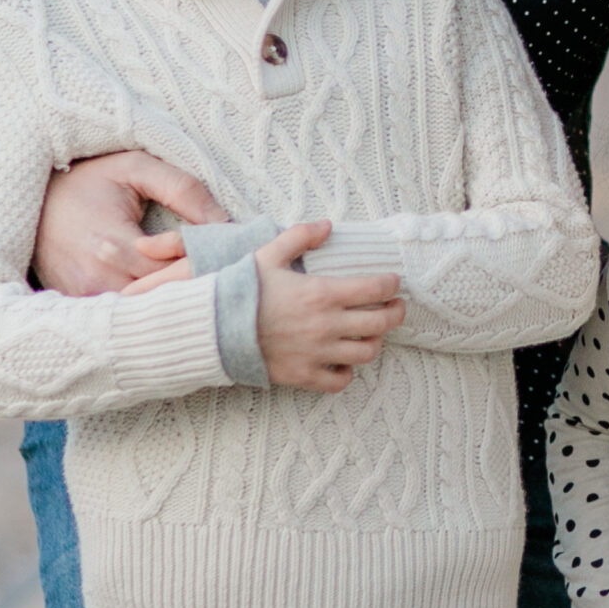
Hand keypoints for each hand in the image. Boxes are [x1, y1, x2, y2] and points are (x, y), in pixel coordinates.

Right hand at [34, 152, 225, 295]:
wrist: (29, 198)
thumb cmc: (87, 180)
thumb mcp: (135, 168)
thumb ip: (183, 190)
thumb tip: (223, 222)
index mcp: (114, 245)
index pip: (176, 272)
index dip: (202, 263)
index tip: (221, 252)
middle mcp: (97, 278)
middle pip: (161, 298)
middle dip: (191, 285)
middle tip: (217, 271)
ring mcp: (83, 296)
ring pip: (142, 312)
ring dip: (167, 298)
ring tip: (191, 279)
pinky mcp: (76, 303)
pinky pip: (119, 316)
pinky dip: (142, 306)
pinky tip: (161, 291)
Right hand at [255, 221, 404, 391]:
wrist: (213, 328)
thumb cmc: (241, 290)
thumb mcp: (269, 254)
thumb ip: (300, 236)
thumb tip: (328, 226)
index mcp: (321, 293)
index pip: (376, 289)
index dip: (391, 284)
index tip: (393, 282)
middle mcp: (326, 325)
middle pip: (381, 323)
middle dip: (395, 313)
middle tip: (395, 307)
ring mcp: (317, 353)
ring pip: (367, 353)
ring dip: (375, 342)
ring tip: (371, 333)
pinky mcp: (304, 375)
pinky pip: (340, 381)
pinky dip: (347, 372)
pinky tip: (343, 360)